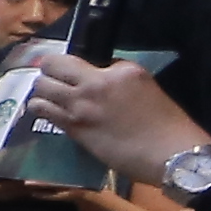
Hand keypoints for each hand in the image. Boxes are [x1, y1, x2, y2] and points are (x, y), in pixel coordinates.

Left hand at [24, 50, 208, 181]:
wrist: (170, 154)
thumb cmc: (165, 123)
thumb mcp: (145, 86)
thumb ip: (118, 77)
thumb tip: (99, 77)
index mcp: (120, 70)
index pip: (84, 56)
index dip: (76, 64)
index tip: (73, 71)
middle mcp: (96, 83)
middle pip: (53, 65)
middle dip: (49, 69)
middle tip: (51, 77)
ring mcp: (82, 105)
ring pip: (41, 87)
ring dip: (41, 90)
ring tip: (45, 95)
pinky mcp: (74, 127)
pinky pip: (44, 111)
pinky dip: (40, 107)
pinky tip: (43, 109)